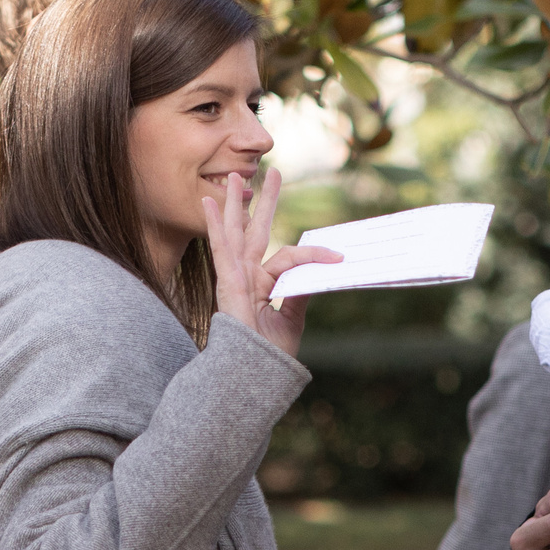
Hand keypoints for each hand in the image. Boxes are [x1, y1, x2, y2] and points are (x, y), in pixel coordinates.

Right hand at [205, 168, 338, 356]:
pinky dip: (215, 226)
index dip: (314, 253)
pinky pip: (221, 250)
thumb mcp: (291, 320)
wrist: (253, 378)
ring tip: (233, 175)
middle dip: (264, 201)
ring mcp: (233, 279)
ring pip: (235, 233)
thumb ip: (299, 294)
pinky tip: (208, 202)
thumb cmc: (269, 357)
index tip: (340, 256)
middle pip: (255, 231)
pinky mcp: (225, 285)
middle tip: (272, 172)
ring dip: (233, 203)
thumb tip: (318, 272)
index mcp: (261, 285)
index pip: (288, 256)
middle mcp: (246, 277)